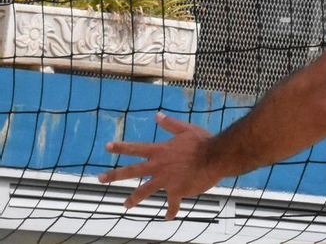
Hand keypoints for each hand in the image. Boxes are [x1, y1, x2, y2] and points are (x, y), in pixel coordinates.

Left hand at [100, 112, 222, 218]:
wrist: (216, 157)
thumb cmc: (203, 142)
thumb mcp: (186, 129)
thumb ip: (171, 124)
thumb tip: (157, 116)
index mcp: (161, 151)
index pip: (136, 148)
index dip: (121, 147)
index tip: (107, 146)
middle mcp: (159, 166)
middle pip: (132, 171)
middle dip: (114, 175)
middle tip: (100, 179)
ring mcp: (166, 180)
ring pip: (144, 191)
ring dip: (134, 198)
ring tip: (126, 204)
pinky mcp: (177, 191)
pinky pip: (173, 205)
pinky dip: (170, 212)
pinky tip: (168, 217)